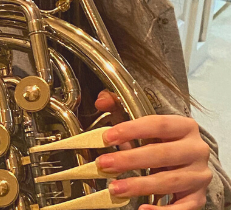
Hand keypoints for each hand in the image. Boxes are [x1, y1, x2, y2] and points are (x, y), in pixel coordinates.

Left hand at [91, 91, 211, 209]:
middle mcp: (196, 149)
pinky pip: (185, 207)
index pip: (158, 124)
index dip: (132, 129)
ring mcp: (199, 174)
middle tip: (104, 164)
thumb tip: (101, 101)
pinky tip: (144, 209)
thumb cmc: (161, 141)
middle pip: (163, 154)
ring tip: (115, 188)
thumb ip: (121, 107)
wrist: (187, 162)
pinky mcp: (199, 196)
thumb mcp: (143, 123)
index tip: (107, 137)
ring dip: (141, 185)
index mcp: (184, 127)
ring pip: (171, 180)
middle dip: (130, 160)